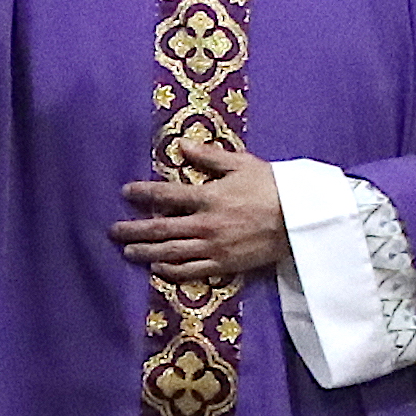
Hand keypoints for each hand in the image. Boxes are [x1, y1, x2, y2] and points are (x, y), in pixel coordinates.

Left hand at [111, 136, 286, 287]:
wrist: (302, 221)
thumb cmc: (274, 188)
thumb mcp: (243, 164)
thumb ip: (210, 156)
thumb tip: (182, 145)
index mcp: (209, 196)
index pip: (166, 195)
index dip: (142, 193)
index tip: (125, 192)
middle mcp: (206, 224)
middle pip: (161, 228)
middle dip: (134, 230)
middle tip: (113, 231)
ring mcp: (214, 247)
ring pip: (171, 252)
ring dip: (146, 252)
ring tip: (128, 252)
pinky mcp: (225, 265)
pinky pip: (192, 270)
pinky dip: (172, 270)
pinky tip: (158, 268)